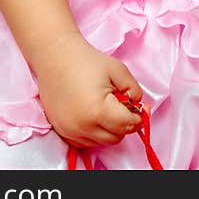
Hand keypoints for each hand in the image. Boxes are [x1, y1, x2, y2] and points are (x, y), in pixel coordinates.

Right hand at [33, 32, 143, 148]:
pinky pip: (85, 141)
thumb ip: (134, 90)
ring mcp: (70, 131)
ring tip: (106, 107)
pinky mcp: (62, 131)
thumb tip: (138, 107)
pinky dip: (93, 132)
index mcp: (98, 111)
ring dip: (109, 129)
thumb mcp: (118, 69)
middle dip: (124, 124)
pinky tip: (93, 114)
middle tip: (123, 105)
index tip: (141, 108)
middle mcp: (83, 126)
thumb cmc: (87, 60)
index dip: (138, 117)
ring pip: (101, 141)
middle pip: (115, 138)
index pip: (127, 125)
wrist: (57, 57)